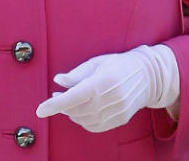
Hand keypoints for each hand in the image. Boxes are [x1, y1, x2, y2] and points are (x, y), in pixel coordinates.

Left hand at [35, 44, 178, 132]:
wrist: (147, 76)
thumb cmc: (119, 65)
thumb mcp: (97, 62)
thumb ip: (76, 74)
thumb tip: (58, 80)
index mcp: (103, 81)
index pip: (74, 96)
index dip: (55, 104)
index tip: (40, 110)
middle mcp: (111, 98)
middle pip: (77, 110)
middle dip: (61, 106)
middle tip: (55, 96)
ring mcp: (117, 111)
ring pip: (84, 120)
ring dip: (71, 113)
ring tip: (69, 101)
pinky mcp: (120, 120)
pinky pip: (94, 126)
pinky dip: (83, 120)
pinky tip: (81, 109)